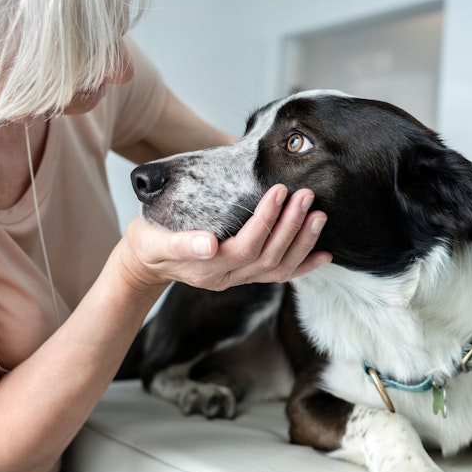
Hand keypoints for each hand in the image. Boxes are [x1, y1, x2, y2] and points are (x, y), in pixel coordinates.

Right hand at [119, 184, 330, 291]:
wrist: (147, 262)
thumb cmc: (149, 243)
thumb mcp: (152, 240)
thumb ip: (179, 244)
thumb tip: (208, 244)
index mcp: (208, 268)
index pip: (245, 246)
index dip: (265, 221)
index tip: (279, 192)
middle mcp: (228, 278)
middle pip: (268, 256)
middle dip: (290, 226)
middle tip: (306, 196)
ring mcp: (239, 279)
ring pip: (279, 268)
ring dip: (302, 243)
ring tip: (319, 216)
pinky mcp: (246, 275)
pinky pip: (280, 275)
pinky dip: (303, 265)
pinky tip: (324, 255)